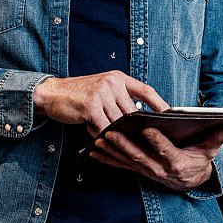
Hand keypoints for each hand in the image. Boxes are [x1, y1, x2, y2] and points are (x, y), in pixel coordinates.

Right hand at [33, 70, 168, 134]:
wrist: (52, 93)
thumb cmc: (79, 95)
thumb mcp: (102, 89)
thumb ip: (118, 99)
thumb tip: (137, 118)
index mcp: (118, 78)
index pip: (146, 90)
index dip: (160, 104)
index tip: (170, 116)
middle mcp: (112, 83)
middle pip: (133, 111)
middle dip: (137, 127)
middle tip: (145, 140)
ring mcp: (101, 93)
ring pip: (119, 122)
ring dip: (119, 135)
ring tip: (124, 144)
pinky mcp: (90, 106)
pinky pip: (104, 128)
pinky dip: (104, 136)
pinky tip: (103, 141)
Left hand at [89, 126, 222, 191]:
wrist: (190, 180)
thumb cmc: (199, 159)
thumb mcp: (211, 149)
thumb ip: (218, 138)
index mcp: (178, 162)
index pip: (167, 150)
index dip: (157, 141)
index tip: (147, 128)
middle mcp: (160, 170)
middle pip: (140, 156)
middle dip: (125, 144)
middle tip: (111, 131)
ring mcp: (146, 172)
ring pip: (126, 162)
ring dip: (111, 151)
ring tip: (98, 138)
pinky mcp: (137, 171)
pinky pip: (119, 166)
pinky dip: (106, 159)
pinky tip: (92, 150)